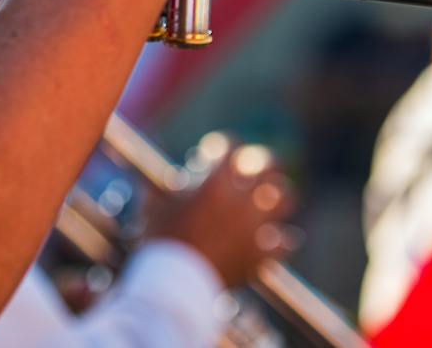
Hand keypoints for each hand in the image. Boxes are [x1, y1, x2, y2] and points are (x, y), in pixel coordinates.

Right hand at [147, 136, 296, 288]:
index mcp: (216, 182)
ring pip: (284, 199)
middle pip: (268, 166)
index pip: (232, 149)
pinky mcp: (261, 255)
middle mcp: (242, 200)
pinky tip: (280, 239)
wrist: (177, 285)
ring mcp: (255, 227)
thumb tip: (147, 183)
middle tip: (264, 163)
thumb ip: (155, 190)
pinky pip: (284, 243)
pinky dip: (282, 240)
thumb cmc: (161, 241)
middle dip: (268, 160)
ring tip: (277, 197)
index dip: (226, 145)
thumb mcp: (153, 208)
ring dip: (281, 195)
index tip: (219, 150)